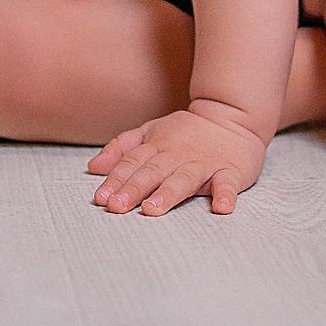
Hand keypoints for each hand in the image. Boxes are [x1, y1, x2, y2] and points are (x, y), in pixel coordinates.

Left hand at [86, 101, 269, 215]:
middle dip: (133, 189)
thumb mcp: (150, 132)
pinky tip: (221, 207)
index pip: (132, 163)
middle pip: (152, 172)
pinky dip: (225, 194)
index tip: (101, 198)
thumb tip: (94, 167)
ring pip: (184, 178)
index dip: (116, 180)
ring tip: (153, 208)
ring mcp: (204, 163)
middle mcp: (178, 155)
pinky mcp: (230, 171)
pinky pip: (227, 183)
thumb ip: (122, 148)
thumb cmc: (186, 132)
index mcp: (157, 147)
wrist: (232, 117)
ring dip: (168, 193)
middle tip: (116, 206)